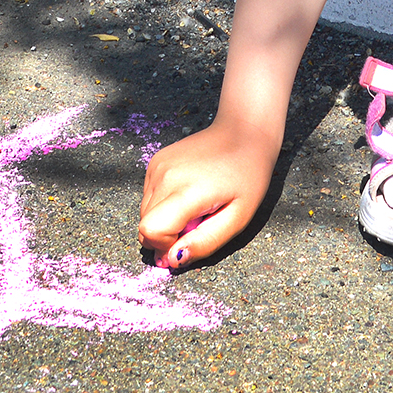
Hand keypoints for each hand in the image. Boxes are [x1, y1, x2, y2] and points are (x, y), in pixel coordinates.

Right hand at [138, 116, 283, 268]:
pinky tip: (189, 193)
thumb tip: (173, 260)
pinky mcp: (156, 161)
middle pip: (145, 226)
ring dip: (166, 219)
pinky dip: (164, 204)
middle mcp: (164, 175)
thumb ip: (205, 242)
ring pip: (145, 212)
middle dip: (167, 236)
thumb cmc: (248, 176)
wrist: (243, 132)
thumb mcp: (238, 218)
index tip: (189, 241)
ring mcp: (157, 166)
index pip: (150, 231)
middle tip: (198, 222)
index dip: (165, 246)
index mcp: (187, 190)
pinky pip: (149, 196)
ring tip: (196, 206)